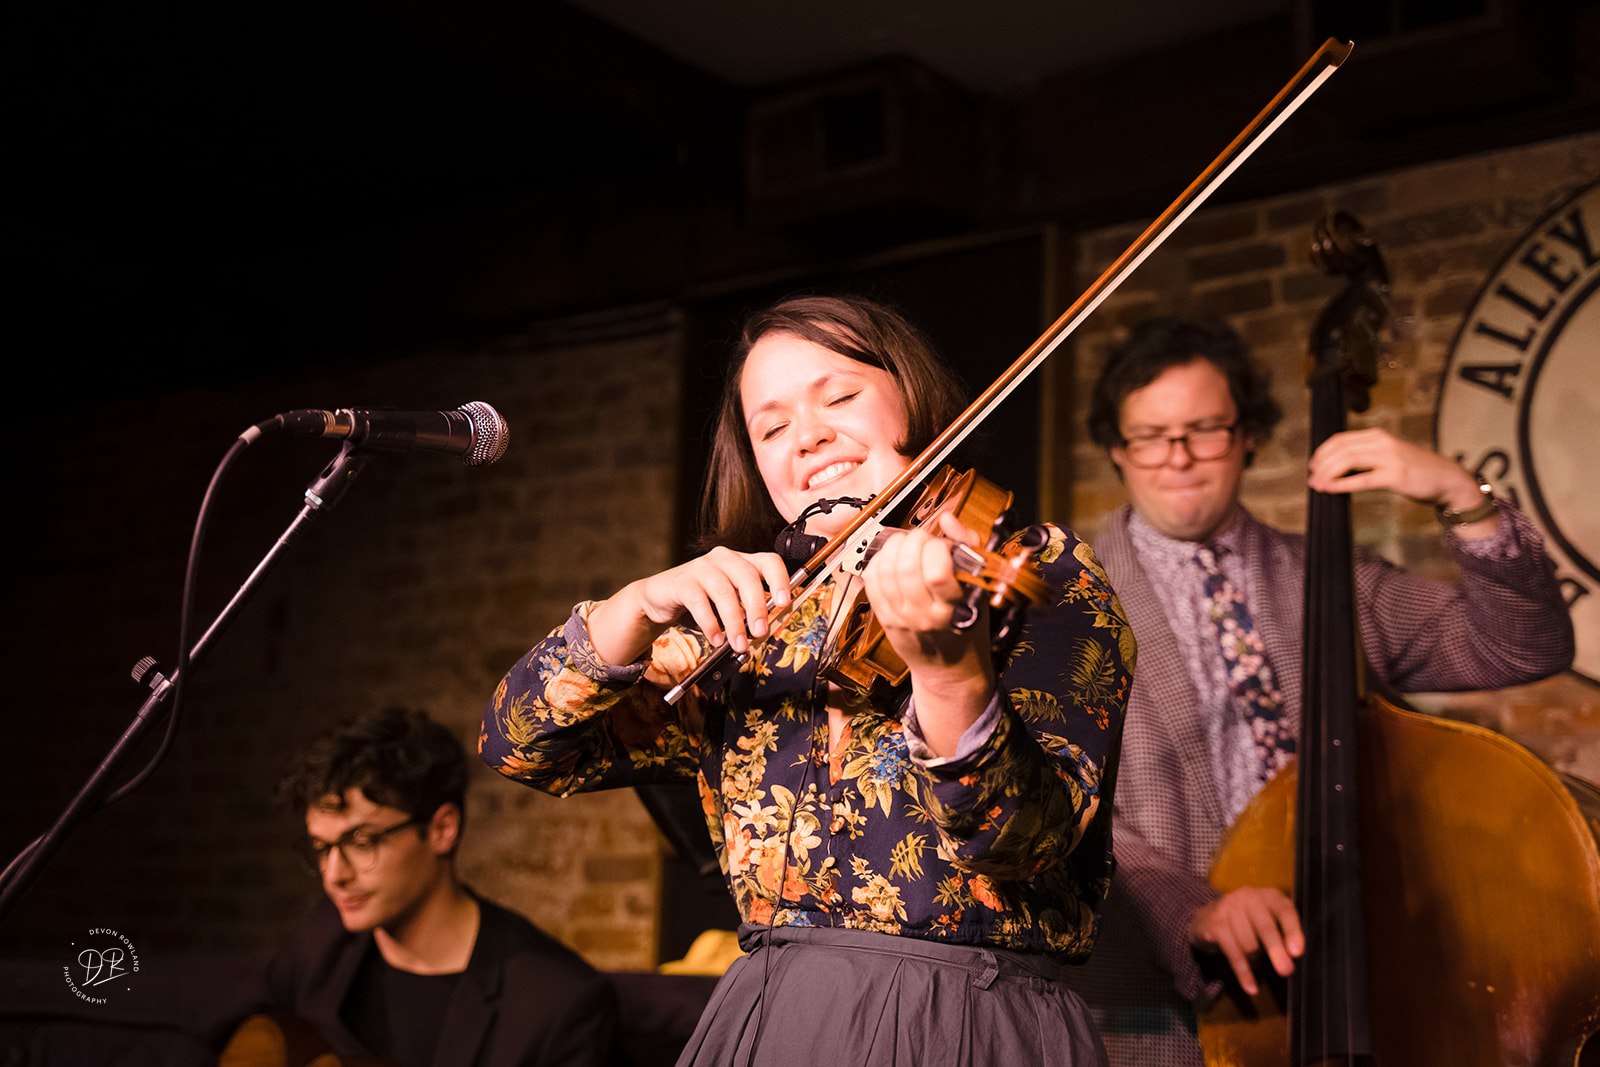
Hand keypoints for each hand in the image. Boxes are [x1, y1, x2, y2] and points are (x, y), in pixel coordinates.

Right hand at [590, 547, 791, 665]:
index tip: (784, 603)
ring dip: (734, 622)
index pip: (769, 561)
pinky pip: (699, 602)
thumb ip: (747, 613)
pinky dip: (710, 623)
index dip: (780, 580)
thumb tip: (767, 630)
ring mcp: (702, 567)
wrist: (659, 599)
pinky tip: (715, 639)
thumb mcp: (729, 606)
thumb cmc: (701, 602)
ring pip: (724, 591)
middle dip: (757, 607)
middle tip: (760, 633)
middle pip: (748, 577)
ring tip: (738, 644)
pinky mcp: (682, 581)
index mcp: (742, 562)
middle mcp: (724, 559)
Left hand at [863, 512, 994, 753]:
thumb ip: (968, 550)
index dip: (937, 548)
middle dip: (914, 541)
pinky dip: (879, 560)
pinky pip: (871, 580)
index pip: (936, 574)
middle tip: (924, 539)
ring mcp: (900, 617)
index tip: (943, 545)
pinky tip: (892, 557)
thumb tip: (947, 519)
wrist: (947, 669)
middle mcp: (923, 616)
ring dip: (895, 546)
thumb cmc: (968, 627)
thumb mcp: (980, 591)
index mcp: (954, 610)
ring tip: (908, 544)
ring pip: (885, 570)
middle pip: (906, 568)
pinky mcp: (883, 617)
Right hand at [1187, 886, 1303, 995]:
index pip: (1284, 911)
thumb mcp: (1268, 922)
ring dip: (1256, 961)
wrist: (1208, 917)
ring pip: (1248, 943)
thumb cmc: (1248, 922)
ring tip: (1257, 965)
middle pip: (1265, 927)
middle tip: (1286, 971)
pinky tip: (1251, 987)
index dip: (1292, 931)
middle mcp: (1248, 896)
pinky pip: (1233, 953)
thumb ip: (1283, 934)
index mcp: (1269, 896)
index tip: (1297, 952)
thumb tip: (1293, 956)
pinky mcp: (1215, 923)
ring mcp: (1228, 908)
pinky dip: (1243, 973)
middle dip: (1276, 951)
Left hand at [1307, 428, 1483, 511]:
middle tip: (1311, 478)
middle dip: (1321, 464)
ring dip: (1327, 473)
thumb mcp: (1388, 455)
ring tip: (1317, 485)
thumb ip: (1365, 457)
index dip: (1322, 452)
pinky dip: (1342, 484)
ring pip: (1348, 461)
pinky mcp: (1395, 476)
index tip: (1313, 466)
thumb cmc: (1415, 470)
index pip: (1340, 439)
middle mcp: (1382, 442)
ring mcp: (1390, 458)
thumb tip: (1335, 467)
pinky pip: (1362, 479)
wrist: (1447, 479)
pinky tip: (1330, 489)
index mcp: (1377, 435)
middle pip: (1340, 449)